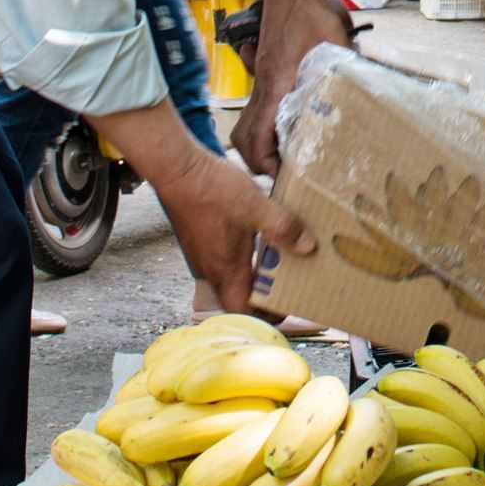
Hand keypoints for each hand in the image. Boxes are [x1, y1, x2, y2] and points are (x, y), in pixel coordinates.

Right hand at [152, 144, 311, 311]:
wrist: (177, 169)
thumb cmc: (212, 190)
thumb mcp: (256, 207)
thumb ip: (283, 227)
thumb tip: (307, 247)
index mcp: (226, 269)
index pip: (243, 312)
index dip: (265, 316)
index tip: (286, 305)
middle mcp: (212, 268)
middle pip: (237, 298)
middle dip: (263, 297)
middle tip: (287, 284)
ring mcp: (204, 254)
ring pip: (231, 278)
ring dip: (253, 276)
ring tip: (277, 261)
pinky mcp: (200, 240)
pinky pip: (224, 261)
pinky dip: (242, 259)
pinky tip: (255, 238)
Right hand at [230, 0, 354, 174]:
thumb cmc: (314, 16)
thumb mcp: (334, 52)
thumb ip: (339, 81)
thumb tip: (357, 110)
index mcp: (275, 87)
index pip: (258, 139)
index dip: (267, 165)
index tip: (286, 178)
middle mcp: (262, 88)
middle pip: (244, 137)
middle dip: (258, 163)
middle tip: (283, 176)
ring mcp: (260, 80)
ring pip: (246, 123)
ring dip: (259, 146)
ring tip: (282, 160)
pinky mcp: (265, 73)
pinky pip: (256, 108)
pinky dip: (264, 126)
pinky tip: (285, 130)